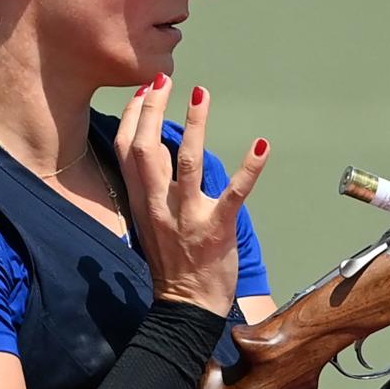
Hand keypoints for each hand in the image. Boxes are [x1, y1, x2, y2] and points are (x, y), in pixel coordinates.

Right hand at [113, 74, 268, 315]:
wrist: (186, 309)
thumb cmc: (172, 267)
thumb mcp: (149, 226)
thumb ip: (147, 193)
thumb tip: (147, 159)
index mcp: (143, 204)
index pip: (128, 153)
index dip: (134, 119)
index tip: (143, 92)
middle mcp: (160, 206)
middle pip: (148, 150)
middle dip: (153, 111)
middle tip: (164, 80)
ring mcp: (188, 217)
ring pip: (186, 163)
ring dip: (194, 126)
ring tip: (201, 95)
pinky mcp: (217, 228)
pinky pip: (234, 194)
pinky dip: (249, 168)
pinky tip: (262, 144)